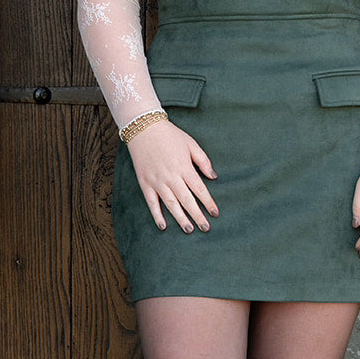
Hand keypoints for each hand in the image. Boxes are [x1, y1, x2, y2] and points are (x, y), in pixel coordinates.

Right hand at [126, 119, 218, 233]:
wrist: (143, 129)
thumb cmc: (170, 135)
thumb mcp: (191, 144)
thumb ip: (203, 161)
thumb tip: (213, 177)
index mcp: (184, 167)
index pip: (199, 189)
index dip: (208, 202)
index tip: (215, 213)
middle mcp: (171, 177)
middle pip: (187, 200)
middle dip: (197, 215)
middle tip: (206, 228)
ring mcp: (157, 181)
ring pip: (171, 204)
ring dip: (180, 218)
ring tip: (189, 230)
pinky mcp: (145, 183)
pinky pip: (151, 203)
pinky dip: (157, 215)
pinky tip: (163, 226)